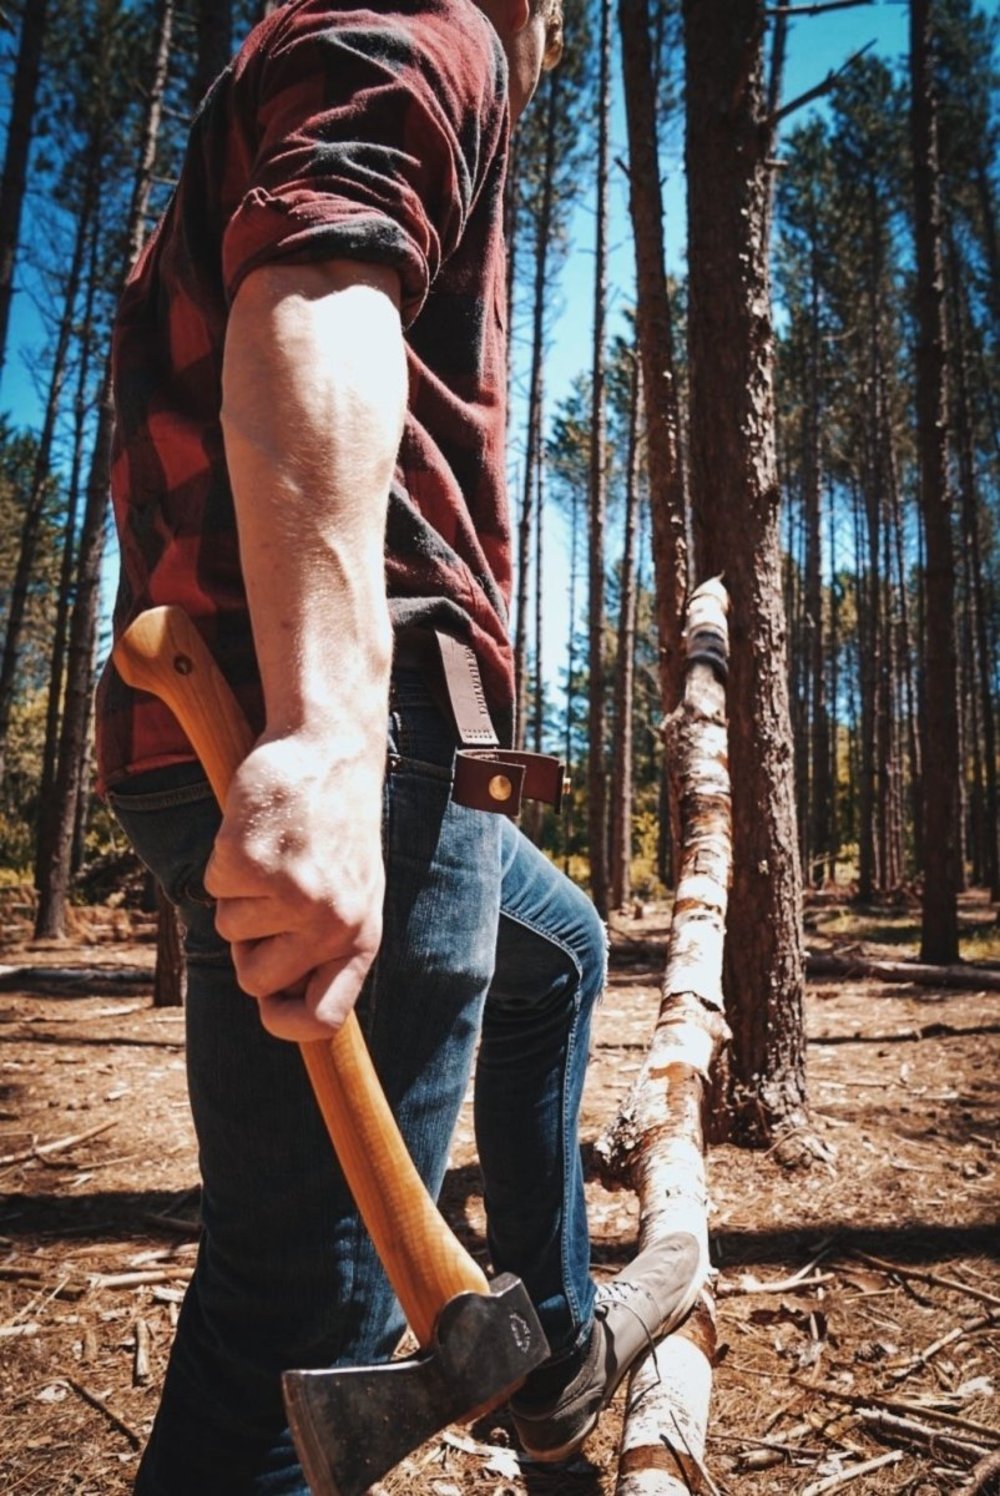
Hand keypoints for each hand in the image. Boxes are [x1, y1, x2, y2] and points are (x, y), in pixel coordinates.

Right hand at [204, 730, 384, 1041]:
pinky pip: (211, 887)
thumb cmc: (337, 826)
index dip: (284, 1023)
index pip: (321, 1020)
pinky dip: (222, 861)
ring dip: (238, 893)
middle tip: (272, 894)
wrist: (330, 750)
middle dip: (248, 945)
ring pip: (227, 930)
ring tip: (275, 851)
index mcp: (360, 937)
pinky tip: (256, 832)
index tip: (267, 1005)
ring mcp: (289, 894)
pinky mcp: (249, 863)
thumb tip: (280, 1006)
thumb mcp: (354, 891)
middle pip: (254, 981)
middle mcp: (329, 923)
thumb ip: (326, 946)